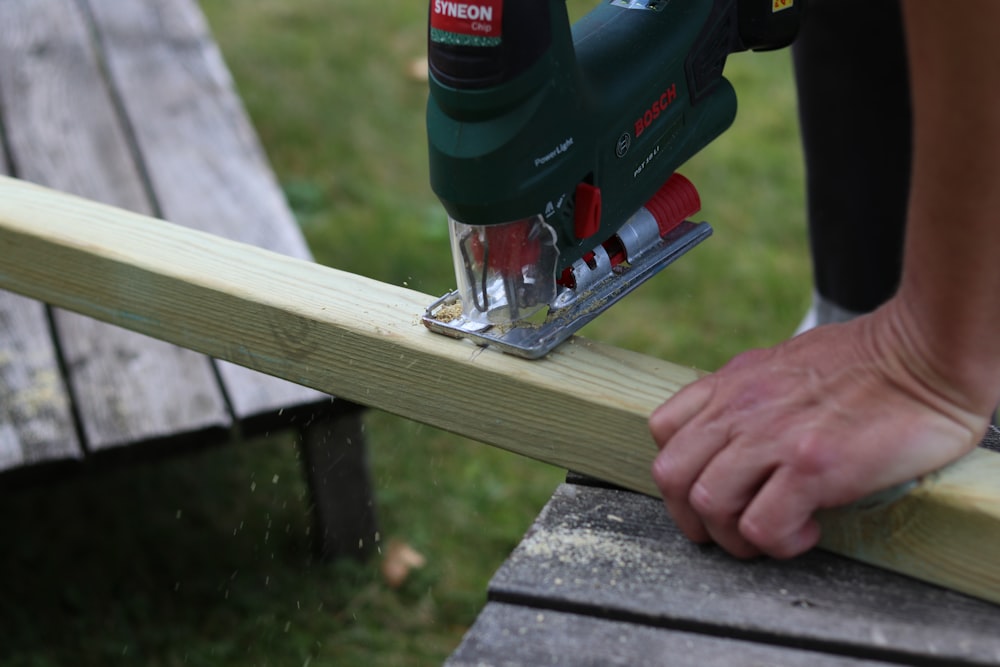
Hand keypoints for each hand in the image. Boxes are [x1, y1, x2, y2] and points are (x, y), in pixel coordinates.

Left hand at [649, 301, 988, 558]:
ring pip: (708, 505)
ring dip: (735, 536)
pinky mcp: (810, 465)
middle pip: (671, 476)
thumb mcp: (784, 363)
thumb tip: (738, 432)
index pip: (663, 430)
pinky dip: (778, 541)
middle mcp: (740, 408)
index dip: (679, 470)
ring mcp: (771, 436)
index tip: (710, 489)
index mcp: (731, 383)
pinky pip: (761, 526)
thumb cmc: (867, 362)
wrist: (924, 353)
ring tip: (775, 531)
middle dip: (693, 518)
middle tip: (731, 529)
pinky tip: (809, 527)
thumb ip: (751, 394)